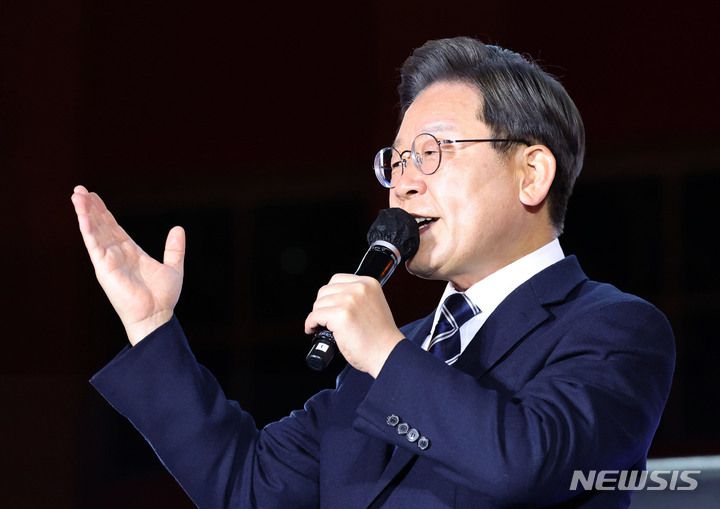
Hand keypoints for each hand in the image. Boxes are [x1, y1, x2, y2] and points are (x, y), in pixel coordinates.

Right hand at [71, 185, 184, 344]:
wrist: (157, 315)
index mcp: (130, 252)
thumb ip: (174, 248)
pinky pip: (93, 245)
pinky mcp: (104, 268)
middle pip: (100, 225)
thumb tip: (178, 228)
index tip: (94, 196)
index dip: (103, 212)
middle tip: (79, 190)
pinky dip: (87, 229)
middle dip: (90, 208)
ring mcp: (108, 260)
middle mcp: (116, 254)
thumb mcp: (173, 267)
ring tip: (76, 195)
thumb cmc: (163, 296)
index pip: (113, 227)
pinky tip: (81, 215)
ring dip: (84, 213)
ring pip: (93, 232)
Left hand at [304, 274, 403, 377]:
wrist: (388, 353)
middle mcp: (359, 289)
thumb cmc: (381, 336)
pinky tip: (314, 329)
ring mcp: (349, 301)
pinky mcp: (340, 315)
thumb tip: (336, 298)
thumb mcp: (374, 304)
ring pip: (319, 304)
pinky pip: (315, 316)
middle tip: (324, 317)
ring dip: (317, 316)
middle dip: (322, 305)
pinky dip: (311, 324)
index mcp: (368, 283)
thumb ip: (358, 297)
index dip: (330, 294)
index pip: (337, 279)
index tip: (329, 304)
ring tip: (321, 325)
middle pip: (325, 290)